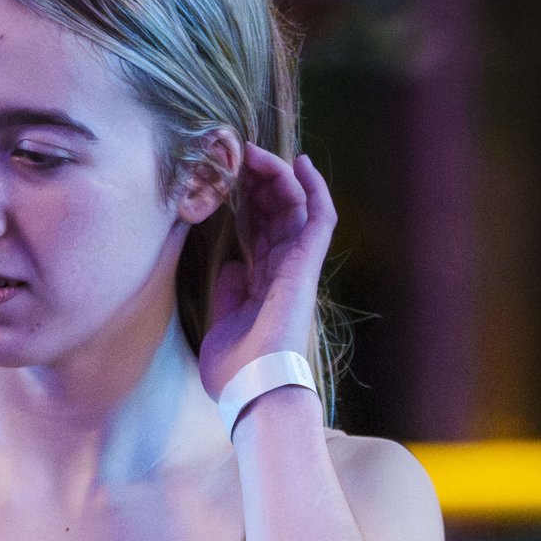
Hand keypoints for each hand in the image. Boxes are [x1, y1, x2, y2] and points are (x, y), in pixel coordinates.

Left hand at [196, 148, 336, 411]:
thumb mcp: (221, 322)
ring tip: (255, 152)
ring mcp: (297, 267)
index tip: (230, 178)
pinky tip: (299, 162)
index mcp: (263, 285)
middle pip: (276, 214)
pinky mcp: (307, 264)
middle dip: (259, 181)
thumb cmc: (235, 369)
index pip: (260, 232)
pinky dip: (314, 188)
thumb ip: (228, 290)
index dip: (248, 203)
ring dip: (277, 175)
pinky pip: (319, 218)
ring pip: (295, 208)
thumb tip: (231, 263)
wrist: (253, 388)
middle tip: (239, 156)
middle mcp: (284, 271)